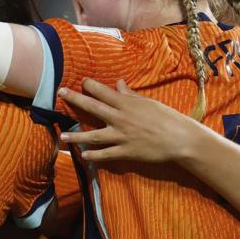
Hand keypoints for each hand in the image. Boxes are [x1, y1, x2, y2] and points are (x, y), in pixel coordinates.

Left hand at [57, 78, 205, 162]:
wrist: (180, 139)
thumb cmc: (167, 118)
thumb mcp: (149, 103)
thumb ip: (130, 95)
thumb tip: (119, 83)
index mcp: (127, 104)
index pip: (103, 92)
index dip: (90, 86)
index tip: (80, 82)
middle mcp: (120, 118)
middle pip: (92, 107)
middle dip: (75, 99)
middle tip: (60, 93)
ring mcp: (121, 136)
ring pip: (93, 136)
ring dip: (76, 136)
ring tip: (62, 136)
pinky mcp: (125, 152)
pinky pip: (105, 154)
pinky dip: (92, 156)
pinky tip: (82, 156)